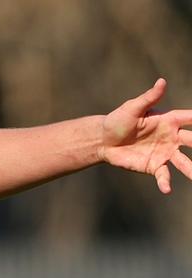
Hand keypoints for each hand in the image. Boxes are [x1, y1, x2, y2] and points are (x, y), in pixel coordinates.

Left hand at [100, 78, 191, 193]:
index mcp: (169, 120)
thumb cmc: (117, 121)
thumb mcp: (132, 108)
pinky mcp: (153, 166)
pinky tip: (167, 189)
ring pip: (184, 161)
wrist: (102, 141)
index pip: (191, 118)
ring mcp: (164, 153)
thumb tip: (161, 81)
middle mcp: (171, 137)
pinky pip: (163, 175)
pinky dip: (165, 182)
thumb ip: (148, 98)